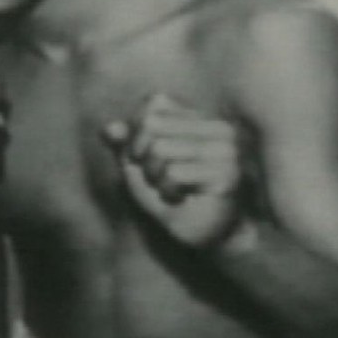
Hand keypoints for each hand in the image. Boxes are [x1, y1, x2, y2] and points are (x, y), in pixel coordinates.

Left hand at [104, 93, 241, 247]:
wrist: (202, 231)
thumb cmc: (171, 193)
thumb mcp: (140, 164)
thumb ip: (124, 143)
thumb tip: (109, 129)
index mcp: (200, 116)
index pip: (151, 106)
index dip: (137, 135)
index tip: (147, 160)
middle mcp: (219, 126)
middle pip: (152, 125)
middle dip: (143, 158)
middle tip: (159, 179)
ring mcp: (227, 150)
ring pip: (161, 149)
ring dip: (155, 178)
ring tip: (171, 190)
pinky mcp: (228, 174)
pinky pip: (174, 173)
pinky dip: (167, 191)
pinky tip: (181, 198)